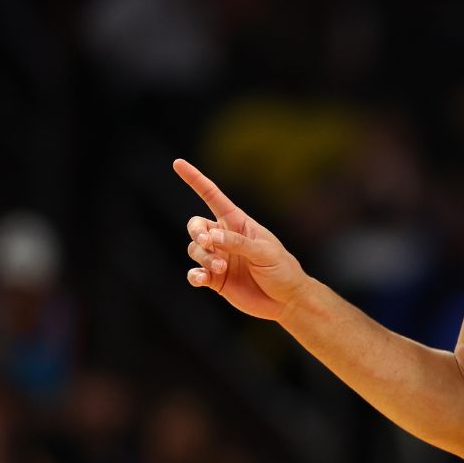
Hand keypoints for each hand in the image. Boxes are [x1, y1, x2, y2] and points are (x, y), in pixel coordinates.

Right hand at [174, 158, 310, 320]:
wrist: (285, 299)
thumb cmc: (281, 269)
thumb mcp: (264, 252)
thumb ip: (238, 243)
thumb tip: (211, 237)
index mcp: (238, 223)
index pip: (212, 197)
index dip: (195, 180)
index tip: (177, 163)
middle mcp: (224, 238)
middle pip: (196, 225)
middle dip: (196, 232)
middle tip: (208, 243)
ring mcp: (218, 258)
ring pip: (194, 250)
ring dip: (203, 257)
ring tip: (220, 268)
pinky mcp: (214, 279)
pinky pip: (195, 273)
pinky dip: (194, 275)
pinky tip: (201, 278)